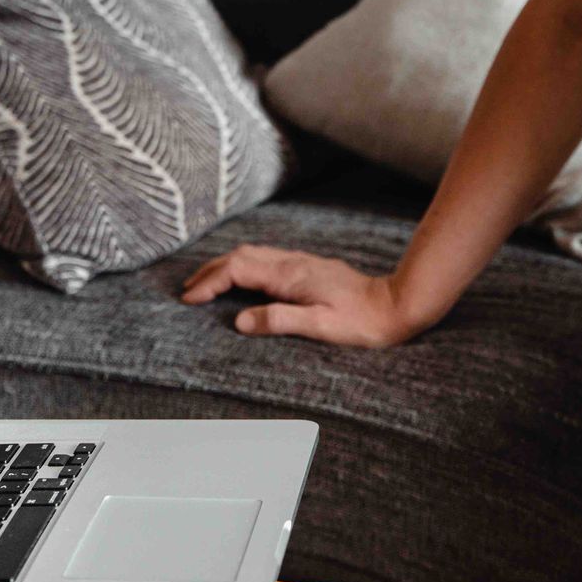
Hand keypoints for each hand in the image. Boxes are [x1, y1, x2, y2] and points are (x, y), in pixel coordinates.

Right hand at [179, 244, 420, 347]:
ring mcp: (301, 263)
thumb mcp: (319, 326)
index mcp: (289, 276)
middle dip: (210, 270)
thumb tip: (240, 321)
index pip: (237, 270)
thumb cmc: (360, 322)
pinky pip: (266, 260)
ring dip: (226, 266)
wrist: (394, 306)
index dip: (210, 282)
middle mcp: (292, 263)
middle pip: (241, 256)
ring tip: (207, 284)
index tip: (189, 299)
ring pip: (254, 254)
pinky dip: (244, 267)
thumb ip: (279, 320)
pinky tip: (244, 280)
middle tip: (188, 290)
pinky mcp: (309, 268)